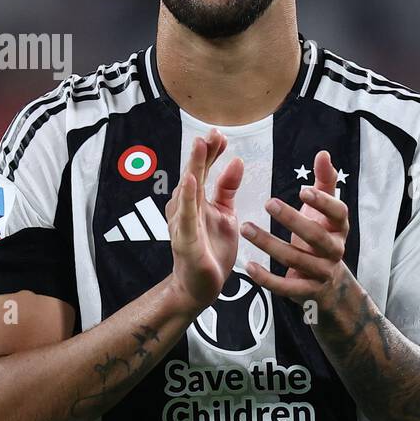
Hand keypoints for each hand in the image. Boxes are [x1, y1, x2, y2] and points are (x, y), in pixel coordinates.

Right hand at [166, 129, 244, 312]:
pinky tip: (191, 182)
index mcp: (197, 201)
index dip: (211, 152)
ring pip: (188, 191)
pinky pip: (186, 217)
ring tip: (200, 146)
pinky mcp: (185, 240)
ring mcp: (183, 224)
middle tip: (210, 133)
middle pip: (194, 175)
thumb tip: (236, 161)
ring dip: (194, 167)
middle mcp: (186, 208)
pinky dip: (188, 198)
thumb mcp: (225, 214)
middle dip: (202, 153)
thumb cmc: (211, 249)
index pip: (203, 171)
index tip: (219, 134)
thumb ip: (227, 189)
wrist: (200, 287)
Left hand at [241, 149, 349, 307]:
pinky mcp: (307, 292)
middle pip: (316, 236)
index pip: (338, 213)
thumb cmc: (322, 235)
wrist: (330, 283)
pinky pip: (286, 287)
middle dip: (292, 220)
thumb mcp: (325, 210)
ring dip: (269, 244)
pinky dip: (267, 278)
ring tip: (246, 227)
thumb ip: (325, 182)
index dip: (323, 203)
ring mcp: (322, 273)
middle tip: (268, 202)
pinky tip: (249, 266)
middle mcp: (335, 250)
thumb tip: (323, 154)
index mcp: (340, 227)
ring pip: (296, 259)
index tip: (302, 191)